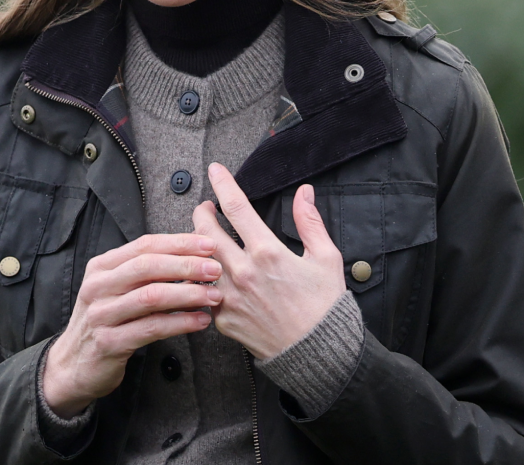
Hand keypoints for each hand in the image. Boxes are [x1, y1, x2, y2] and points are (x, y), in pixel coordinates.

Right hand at [40, 232, 224, 417]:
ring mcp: (101, 315)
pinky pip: (151, 328)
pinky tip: (200, 321)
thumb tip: (193, 251)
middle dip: (186, 265)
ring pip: (151, 297)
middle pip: (147, 266)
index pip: (145, 245)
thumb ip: (147, 270)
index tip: (209, 244)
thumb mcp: (118, 289)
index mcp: (102, 267)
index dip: (179, 243)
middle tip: (215, 269)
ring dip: (188, 294)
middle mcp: (98, 287)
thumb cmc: (106, 321)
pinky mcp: (109, 343)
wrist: (73, 366)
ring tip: (214, 295)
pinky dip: (180, 323)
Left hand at [192, 163, 346, 359]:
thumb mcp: (326, 258)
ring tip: (205, 240)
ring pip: (197, 263)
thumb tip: (304, 193)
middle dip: (201, 213)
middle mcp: (242, 273)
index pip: (236, 208)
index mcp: (268, 253)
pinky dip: (202, 280)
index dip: (223, 183)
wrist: (317, 353)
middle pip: (204, 231)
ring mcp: (229, 298)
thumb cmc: (324, 306)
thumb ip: (310, 222)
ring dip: (197, 247)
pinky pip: (203, 293)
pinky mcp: (222, 319)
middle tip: (206, 208)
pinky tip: (207, 275)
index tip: (215, 170)